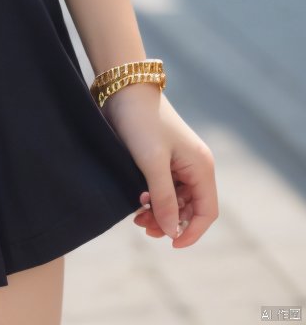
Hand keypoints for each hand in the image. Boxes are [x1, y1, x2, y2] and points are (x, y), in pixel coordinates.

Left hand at [101, 85, 217, 247]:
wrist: (123, 89)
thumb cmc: (141, 122)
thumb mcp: (152, 162)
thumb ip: (164, 198)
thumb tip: (173, 231)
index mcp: (201, 167)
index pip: (207, 212)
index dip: (192, 231)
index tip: (170, 243)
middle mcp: (195, 166)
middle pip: (190, 209)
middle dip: (169, 222)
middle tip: (142, 226)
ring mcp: (179, 162)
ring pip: (175, 201)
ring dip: (158, 212)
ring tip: (136, 215)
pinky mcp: (163, 158)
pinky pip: (164, 188)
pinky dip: (152, 199)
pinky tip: (136, 201)